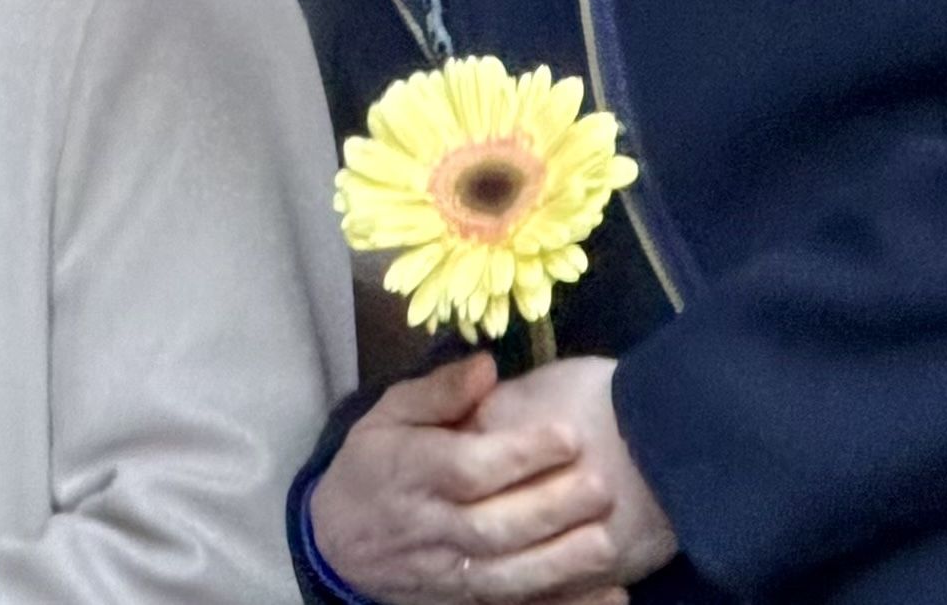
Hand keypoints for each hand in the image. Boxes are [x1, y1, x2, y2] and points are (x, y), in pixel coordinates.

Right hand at [308, 354, 672, 604]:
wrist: (337, 543)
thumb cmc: (373, 466)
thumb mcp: (388, 414)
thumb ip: (438, 392)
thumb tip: (487, 366)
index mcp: (409, 472)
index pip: (465, 468)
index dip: (518, 454)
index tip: (568, 434)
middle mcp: (428, 527)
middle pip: (490, 527)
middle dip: (549, 510)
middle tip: (601, 486)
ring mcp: (445, 573)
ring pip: (505, 577)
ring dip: (560, 564)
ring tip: (607, 542)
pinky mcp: (462, 604)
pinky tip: (609, 597)